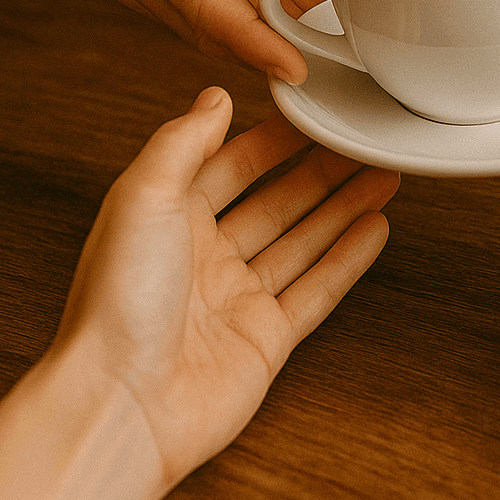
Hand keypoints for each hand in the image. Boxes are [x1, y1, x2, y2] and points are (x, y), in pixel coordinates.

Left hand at [52, 89, 397, 498]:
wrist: (122, 403)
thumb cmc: (116, 303)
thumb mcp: (142, 195)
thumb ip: (182, 141)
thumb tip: (212, 96)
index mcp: (168, 220)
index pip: (230, 166)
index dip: (272, 139)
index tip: (309, 113)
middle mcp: (203, 257)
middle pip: (276, 201)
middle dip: (320, 170)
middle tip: (360, 141)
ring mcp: (237, 299)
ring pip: (303, 240)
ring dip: (344, 206)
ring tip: (382, 174)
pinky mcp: (264, 340)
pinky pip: (317, 291)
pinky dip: (348, 260)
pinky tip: (374, 229)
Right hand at [97, 0, 313, 78]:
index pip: (203, 4)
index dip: (253, 41)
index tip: (295, 66)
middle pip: (203, 23)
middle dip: (265, 39)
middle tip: (329, 39)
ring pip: (203, 24)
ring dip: (257, 29)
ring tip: (314, 15)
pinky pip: (201, 9)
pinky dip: (242, 13)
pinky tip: (284, 5)